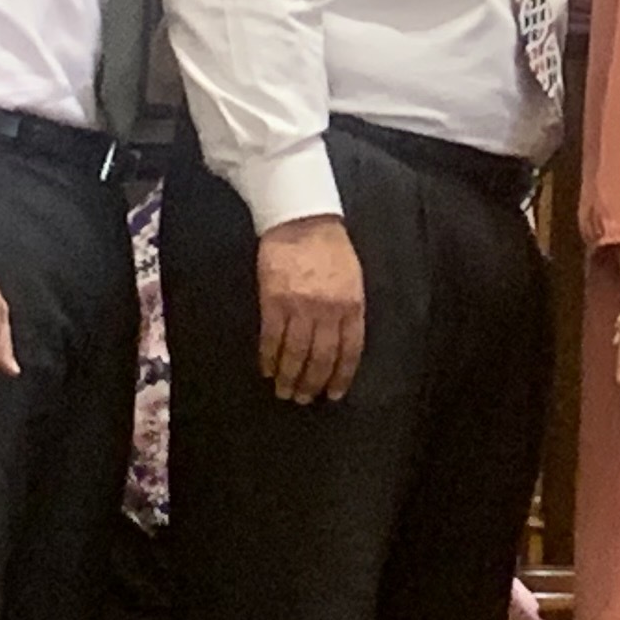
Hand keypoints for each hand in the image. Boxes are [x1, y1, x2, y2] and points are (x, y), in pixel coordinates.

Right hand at [255, 214, 366, 403]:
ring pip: (295, 354)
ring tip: (284, 391)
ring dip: (289, 377)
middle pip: (321, 358)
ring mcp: (300, 307)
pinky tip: (267, 369)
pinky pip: (272, 339)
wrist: (302, 220)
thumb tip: (343, 344)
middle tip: (303, 399)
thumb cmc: (331, 248)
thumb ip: (349, 310)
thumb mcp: (353, 279)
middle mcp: (329, 310)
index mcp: (353, 305)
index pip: (350, 351)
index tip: (332, 394)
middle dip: (312, 383)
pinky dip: (269, 358)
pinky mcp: (274, 302)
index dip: (340, 376)